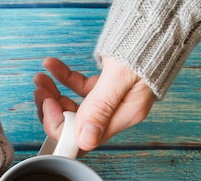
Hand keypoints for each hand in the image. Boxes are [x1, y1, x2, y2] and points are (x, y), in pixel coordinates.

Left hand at [34, 56, 155, 151]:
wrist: (160, 21)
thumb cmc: (149, 45)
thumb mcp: (122, 76)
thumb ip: (101, 107)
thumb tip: (85, 139)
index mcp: (124, 116)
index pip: (84, 138)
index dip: (61, 127)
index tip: (49, 107)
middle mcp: (117, 111)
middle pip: (75, 124)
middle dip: (52, 110)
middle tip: (41, 92)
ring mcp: (111, 98)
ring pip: (73, 106)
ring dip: (53, 93)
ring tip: (41, 78)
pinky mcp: (107, 83)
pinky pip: (79, 87)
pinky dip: (64, 77)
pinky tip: (52, 66)